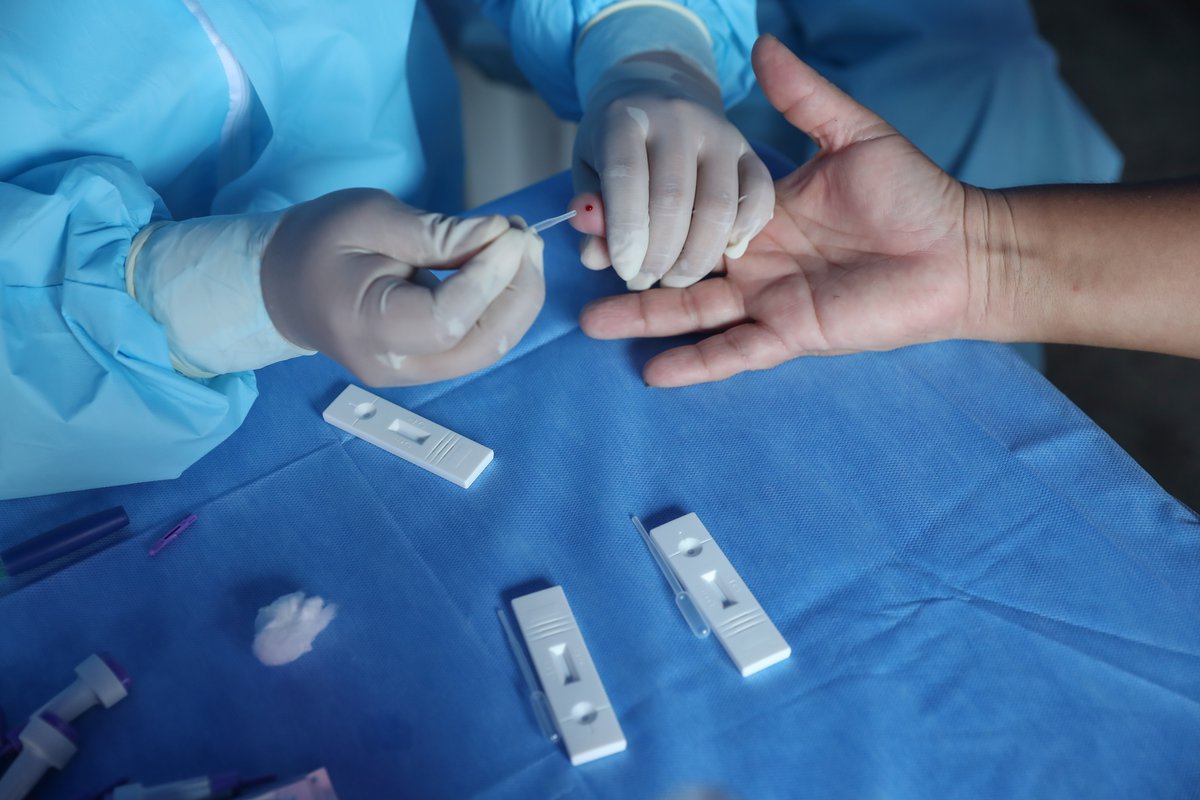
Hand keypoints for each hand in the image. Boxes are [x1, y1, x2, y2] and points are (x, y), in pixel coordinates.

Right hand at [261, 189, 543, 385]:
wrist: (284, 284)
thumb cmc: (318, 243)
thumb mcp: (368, 217)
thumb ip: (435, 233)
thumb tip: (498, 236)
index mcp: (368, 329)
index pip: (448, 320)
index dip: (490, 277)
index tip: (510, 232)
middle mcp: (396, 367)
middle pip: (483, 344)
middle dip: (519, 289)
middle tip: (525, 236)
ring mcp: (416, 374)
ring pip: (491, 348)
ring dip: (519, 298)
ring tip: (520, 247)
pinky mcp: (430, 366)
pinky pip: (481, 343)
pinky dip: (504, 306)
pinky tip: (507, 268)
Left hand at [571, 53, 774, 290]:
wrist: (658, 95)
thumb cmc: (616, 144)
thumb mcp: (589, 170)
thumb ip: (592, 215)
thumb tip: (597, 257)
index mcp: (625, 117)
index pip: (626, 178)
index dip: (626, 232)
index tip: (624, 270)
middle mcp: (677, 118)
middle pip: (674, 199)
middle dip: (659, 254)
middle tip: (645, 281)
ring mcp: (719, 131)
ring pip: (718, 205)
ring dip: (697, 256)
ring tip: (674, 278)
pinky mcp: (749, 147)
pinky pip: (759, 195)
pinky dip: (745, 232)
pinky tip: (723, 255)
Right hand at [580, 36, 977, 386]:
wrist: (961, 251)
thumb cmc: (914, 194)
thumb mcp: (855, 135)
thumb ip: (805, 98)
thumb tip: (764, 45)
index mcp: (759, 212)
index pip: (690, 210)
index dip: (647, 208)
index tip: (599, 200)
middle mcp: (755, 259)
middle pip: (678, 263)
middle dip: (630, 262)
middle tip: (582, 259)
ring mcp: (769, 299)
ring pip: (694, 310)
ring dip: (646, 315)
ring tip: (592, 322)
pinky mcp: (792, 333)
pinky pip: (736, 352)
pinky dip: (697, 363)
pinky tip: (653, 370)